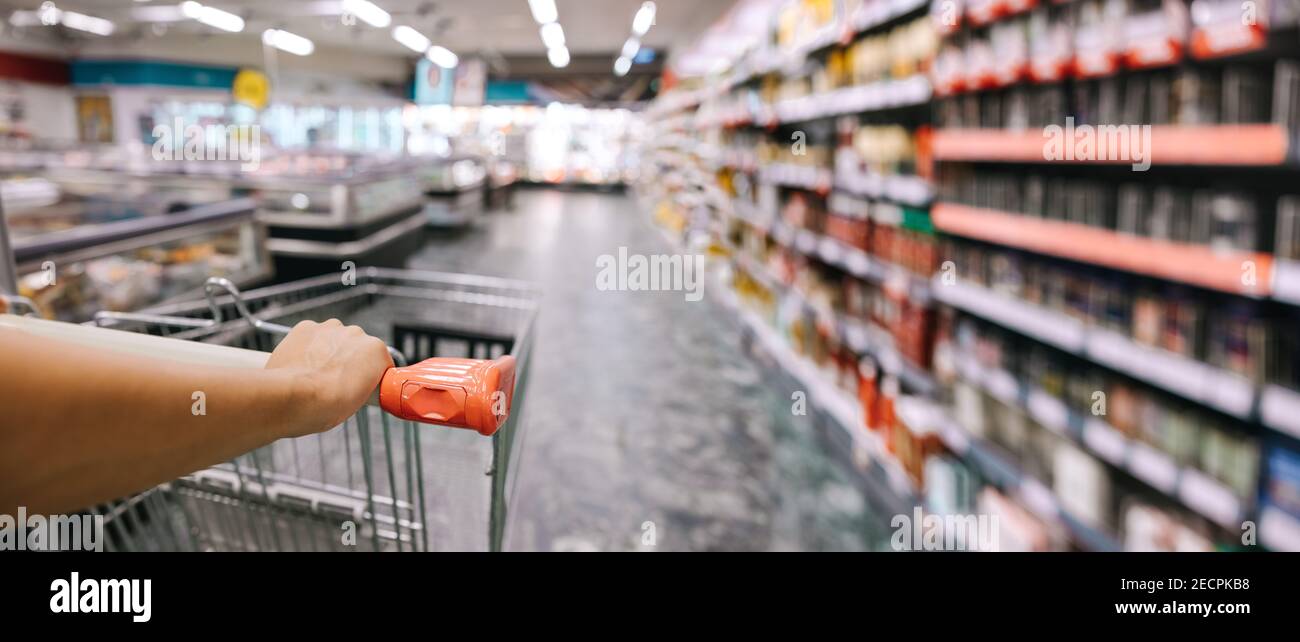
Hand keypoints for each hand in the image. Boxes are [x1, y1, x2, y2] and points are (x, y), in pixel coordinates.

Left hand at [265, 319, 393, 435]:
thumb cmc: (325, 406)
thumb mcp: (359, 403)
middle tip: (336, 382)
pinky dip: (308, 346)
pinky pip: (311, 335)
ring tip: (316, 374)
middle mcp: (356, 333)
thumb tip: (352, 385)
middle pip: (356, 346)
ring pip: (333, 338)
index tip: (360, 385)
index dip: (369, 374)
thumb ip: (361, 384)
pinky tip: (302, 365)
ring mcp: (330, 328)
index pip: (379, 360)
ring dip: (328, 351)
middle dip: (348, 360)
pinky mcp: (306, 327)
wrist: (293, 398)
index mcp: (376, 351)